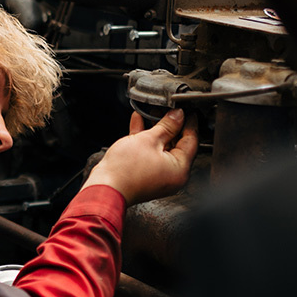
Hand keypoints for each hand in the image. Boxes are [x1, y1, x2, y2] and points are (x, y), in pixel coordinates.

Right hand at [81, 108, 199, 205]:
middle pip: (177, 144)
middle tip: (167, 108)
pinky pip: (150, 154)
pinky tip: (138, 123)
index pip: (191, 141)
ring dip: (156, 129)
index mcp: (180, 169)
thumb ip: (167, 126)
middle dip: (170, 124)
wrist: (105, 188)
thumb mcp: (149, 140)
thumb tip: (178, 116)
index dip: (188, 122)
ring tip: (151, 112)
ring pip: (162, 147)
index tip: (186, 110)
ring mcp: (158, 176)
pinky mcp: (145, 175)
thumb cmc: (126, 170)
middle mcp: (172, 175)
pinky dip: (146, 140)